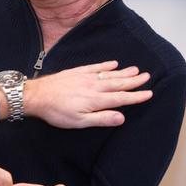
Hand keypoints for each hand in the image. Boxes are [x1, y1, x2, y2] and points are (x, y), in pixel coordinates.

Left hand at [24, 61, 151, 127]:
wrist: (37, 96)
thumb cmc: (56, 112)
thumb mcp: (79, 122)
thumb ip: (101, 119)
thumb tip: (121, 118)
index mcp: (96, 100)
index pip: (121, 98)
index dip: (136, 96)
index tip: (148, 93)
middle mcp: (93, 87)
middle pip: (118, 83)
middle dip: (134, 81)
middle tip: (147, 76)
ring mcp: (85, 78)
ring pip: (108, 74)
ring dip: (123, 72)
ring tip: (136, 69)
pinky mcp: (76, 72)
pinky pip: (94, 67)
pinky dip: (105, 65)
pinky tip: (113, 63)